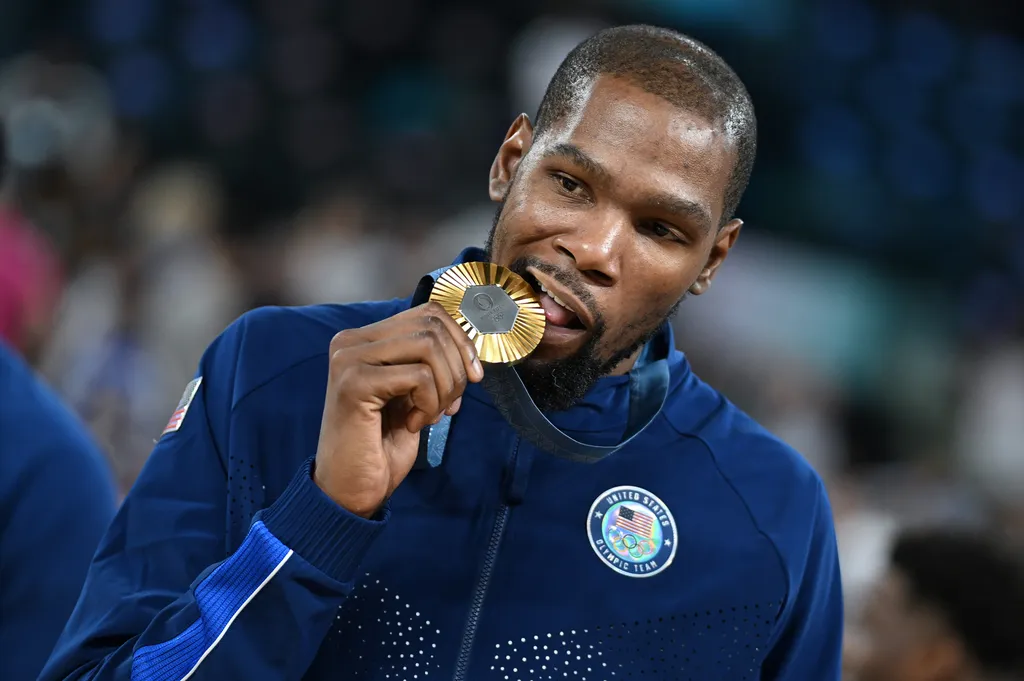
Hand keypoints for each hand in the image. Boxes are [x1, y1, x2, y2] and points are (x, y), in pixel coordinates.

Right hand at [313, 302, 483, 516]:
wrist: (350, 489)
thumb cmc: (382, 445)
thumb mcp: (413, 394)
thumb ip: (429, 364)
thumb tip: (470, 347)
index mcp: (364, 338)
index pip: (428, 313)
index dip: (461, 341)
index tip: (473, 377)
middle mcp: (350, 341)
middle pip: (431, 326)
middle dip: (457, 368)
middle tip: (450, 405)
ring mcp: (349, 359)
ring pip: (428, 345)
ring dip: (445, 386)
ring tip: (431, 415)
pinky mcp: (354, 382)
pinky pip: (419, 376)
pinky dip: (430, 403)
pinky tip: (413, 425)